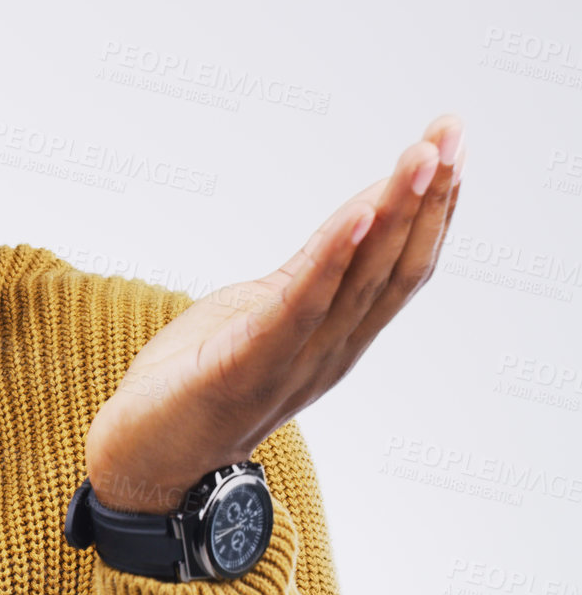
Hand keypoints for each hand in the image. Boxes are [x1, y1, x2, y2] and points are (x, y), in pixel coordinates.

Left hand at [84, 113, 464, 513]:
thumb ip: (308, 274)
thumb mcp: (259, 311)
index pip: (402, 268)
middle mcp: (330, 353)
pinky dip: (330, 261)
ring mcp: (293, 364)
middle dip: (428, 198)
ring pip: (360, 283)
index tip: (450, 143)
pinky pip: (298, 309)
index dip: (432, 207)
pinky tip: (354, 217)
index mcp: (336, 339)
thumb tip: (351, 221)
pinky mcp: (246, 368)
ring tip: (417, 159)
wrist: (141, 461)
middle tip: (453, 132)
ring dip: (393, 216)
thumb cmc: (194, 383)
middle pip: (396, 269)